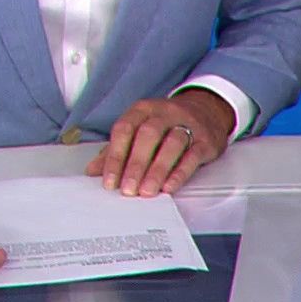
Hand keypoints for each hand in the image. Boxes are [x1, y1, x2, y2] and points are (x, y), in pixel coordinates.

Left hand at [86, 88, 234, 197]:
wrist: (208, 110)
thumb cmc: (166, 123)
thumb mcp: (140, 128)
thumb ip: (117, 149)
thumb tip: (93, 171)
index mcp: (143, 110)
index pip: (125, 129)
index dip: (115, 156)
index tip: (109, 181)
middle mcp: (165, 113)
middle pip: (148, 135)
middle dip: (136, 164)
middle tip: (128, 189)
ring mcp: (187, 124)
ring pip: (172, 144)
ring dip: (158, 170)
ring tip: (147, 191)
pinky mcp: (205, 139)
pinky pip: (192, 155)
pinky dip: (180, 172)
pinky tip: (169, 187)